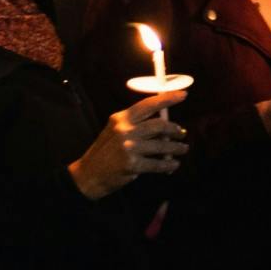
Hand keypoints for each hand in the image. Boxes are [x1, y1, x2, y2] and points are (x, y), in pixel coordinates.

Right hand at [70, 92, 189, 198]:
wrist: (88, 174)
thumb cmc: (105, 151)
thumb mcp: (115, 131)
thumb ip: (135, 124)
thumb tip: (163, 123)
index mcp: (121, 118)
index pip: (148, 104)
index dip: (168, 98)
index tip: (183, 95)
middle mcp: (125, 130)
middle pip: (159, 125)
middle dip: (175, 129)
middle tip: (182, 133)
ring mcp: (129, 147)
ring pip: (161, 145)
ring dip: (176, 148)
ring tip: (183, 149)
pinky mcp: (132, 165)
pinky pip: (157, 164)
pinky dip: (168, 165)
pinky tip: (173, 165)